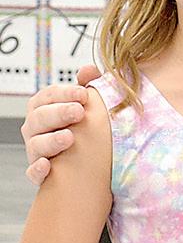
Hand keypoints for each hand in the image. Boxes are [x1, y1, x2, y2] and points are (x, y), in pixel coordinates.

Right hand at [21, 64, 99, 184]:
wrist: (85, 161)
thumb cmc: (81, 126)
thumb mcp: (85, 105)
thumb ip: (87, 86)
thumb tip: (89, 70)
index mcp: (43, 108)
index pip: (48, 95)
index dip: (65, 93)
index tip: (84, 94)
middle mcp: (35, 128)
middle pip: (40, 117)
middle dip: (59, 113)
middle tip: (79, 112)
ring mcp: (36, 150)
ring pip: (36, 144)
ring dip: (51, 140)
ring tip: (69, 137)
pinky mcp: (39, 173)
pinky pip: (33, 172)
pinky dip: (38, 169)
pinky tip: (48, 165)